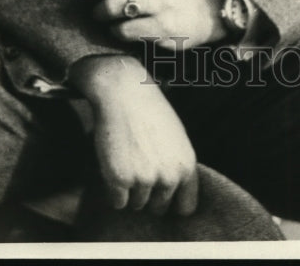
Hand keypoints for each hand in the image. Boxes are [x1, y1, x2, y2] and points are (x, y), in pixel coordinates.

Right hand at [70, 54, 197, 214]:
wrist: (123, 91)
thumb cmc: (149, 111)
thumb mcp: (176, 138)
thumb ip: (177, 167)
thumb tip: (173, 195)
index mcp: (186, 166)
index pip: (186, 207)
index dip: (173, 203)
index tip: (162, 196)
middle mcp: (169, 176)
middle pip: (158, 208)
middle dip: (148, 194)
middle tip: (139, 166)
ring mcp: (144, 179)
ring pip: (136, 205)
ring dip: (129, 190)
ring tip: (128, 158)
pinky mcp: (120, 180)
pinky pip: (117, 202)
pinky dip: (113, 189)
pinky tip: (115, 163)